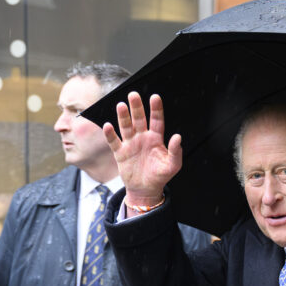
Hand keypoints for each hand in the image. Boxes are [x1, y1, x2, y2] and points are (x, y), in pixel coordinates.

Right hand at [103, 92, 181, 208]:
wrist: (145, 190)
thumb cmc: (160, 177)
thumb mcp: (172, 166)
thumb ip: (175, 152)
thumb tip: (178, 137)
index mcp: (156, 138)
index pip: (157, 120)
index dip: (156, 109)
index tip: (155, 97)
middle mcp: (142, 137)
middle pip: (139, 119)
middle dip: (136, 107)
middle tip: (133, 95)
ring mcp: (130, 143)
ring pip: (126, 126)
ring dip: (123, 116)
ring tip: (121, 105)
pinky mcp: (120, 152)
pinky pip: (114, 141)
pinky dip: (110, 134)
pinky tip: (108, 126)